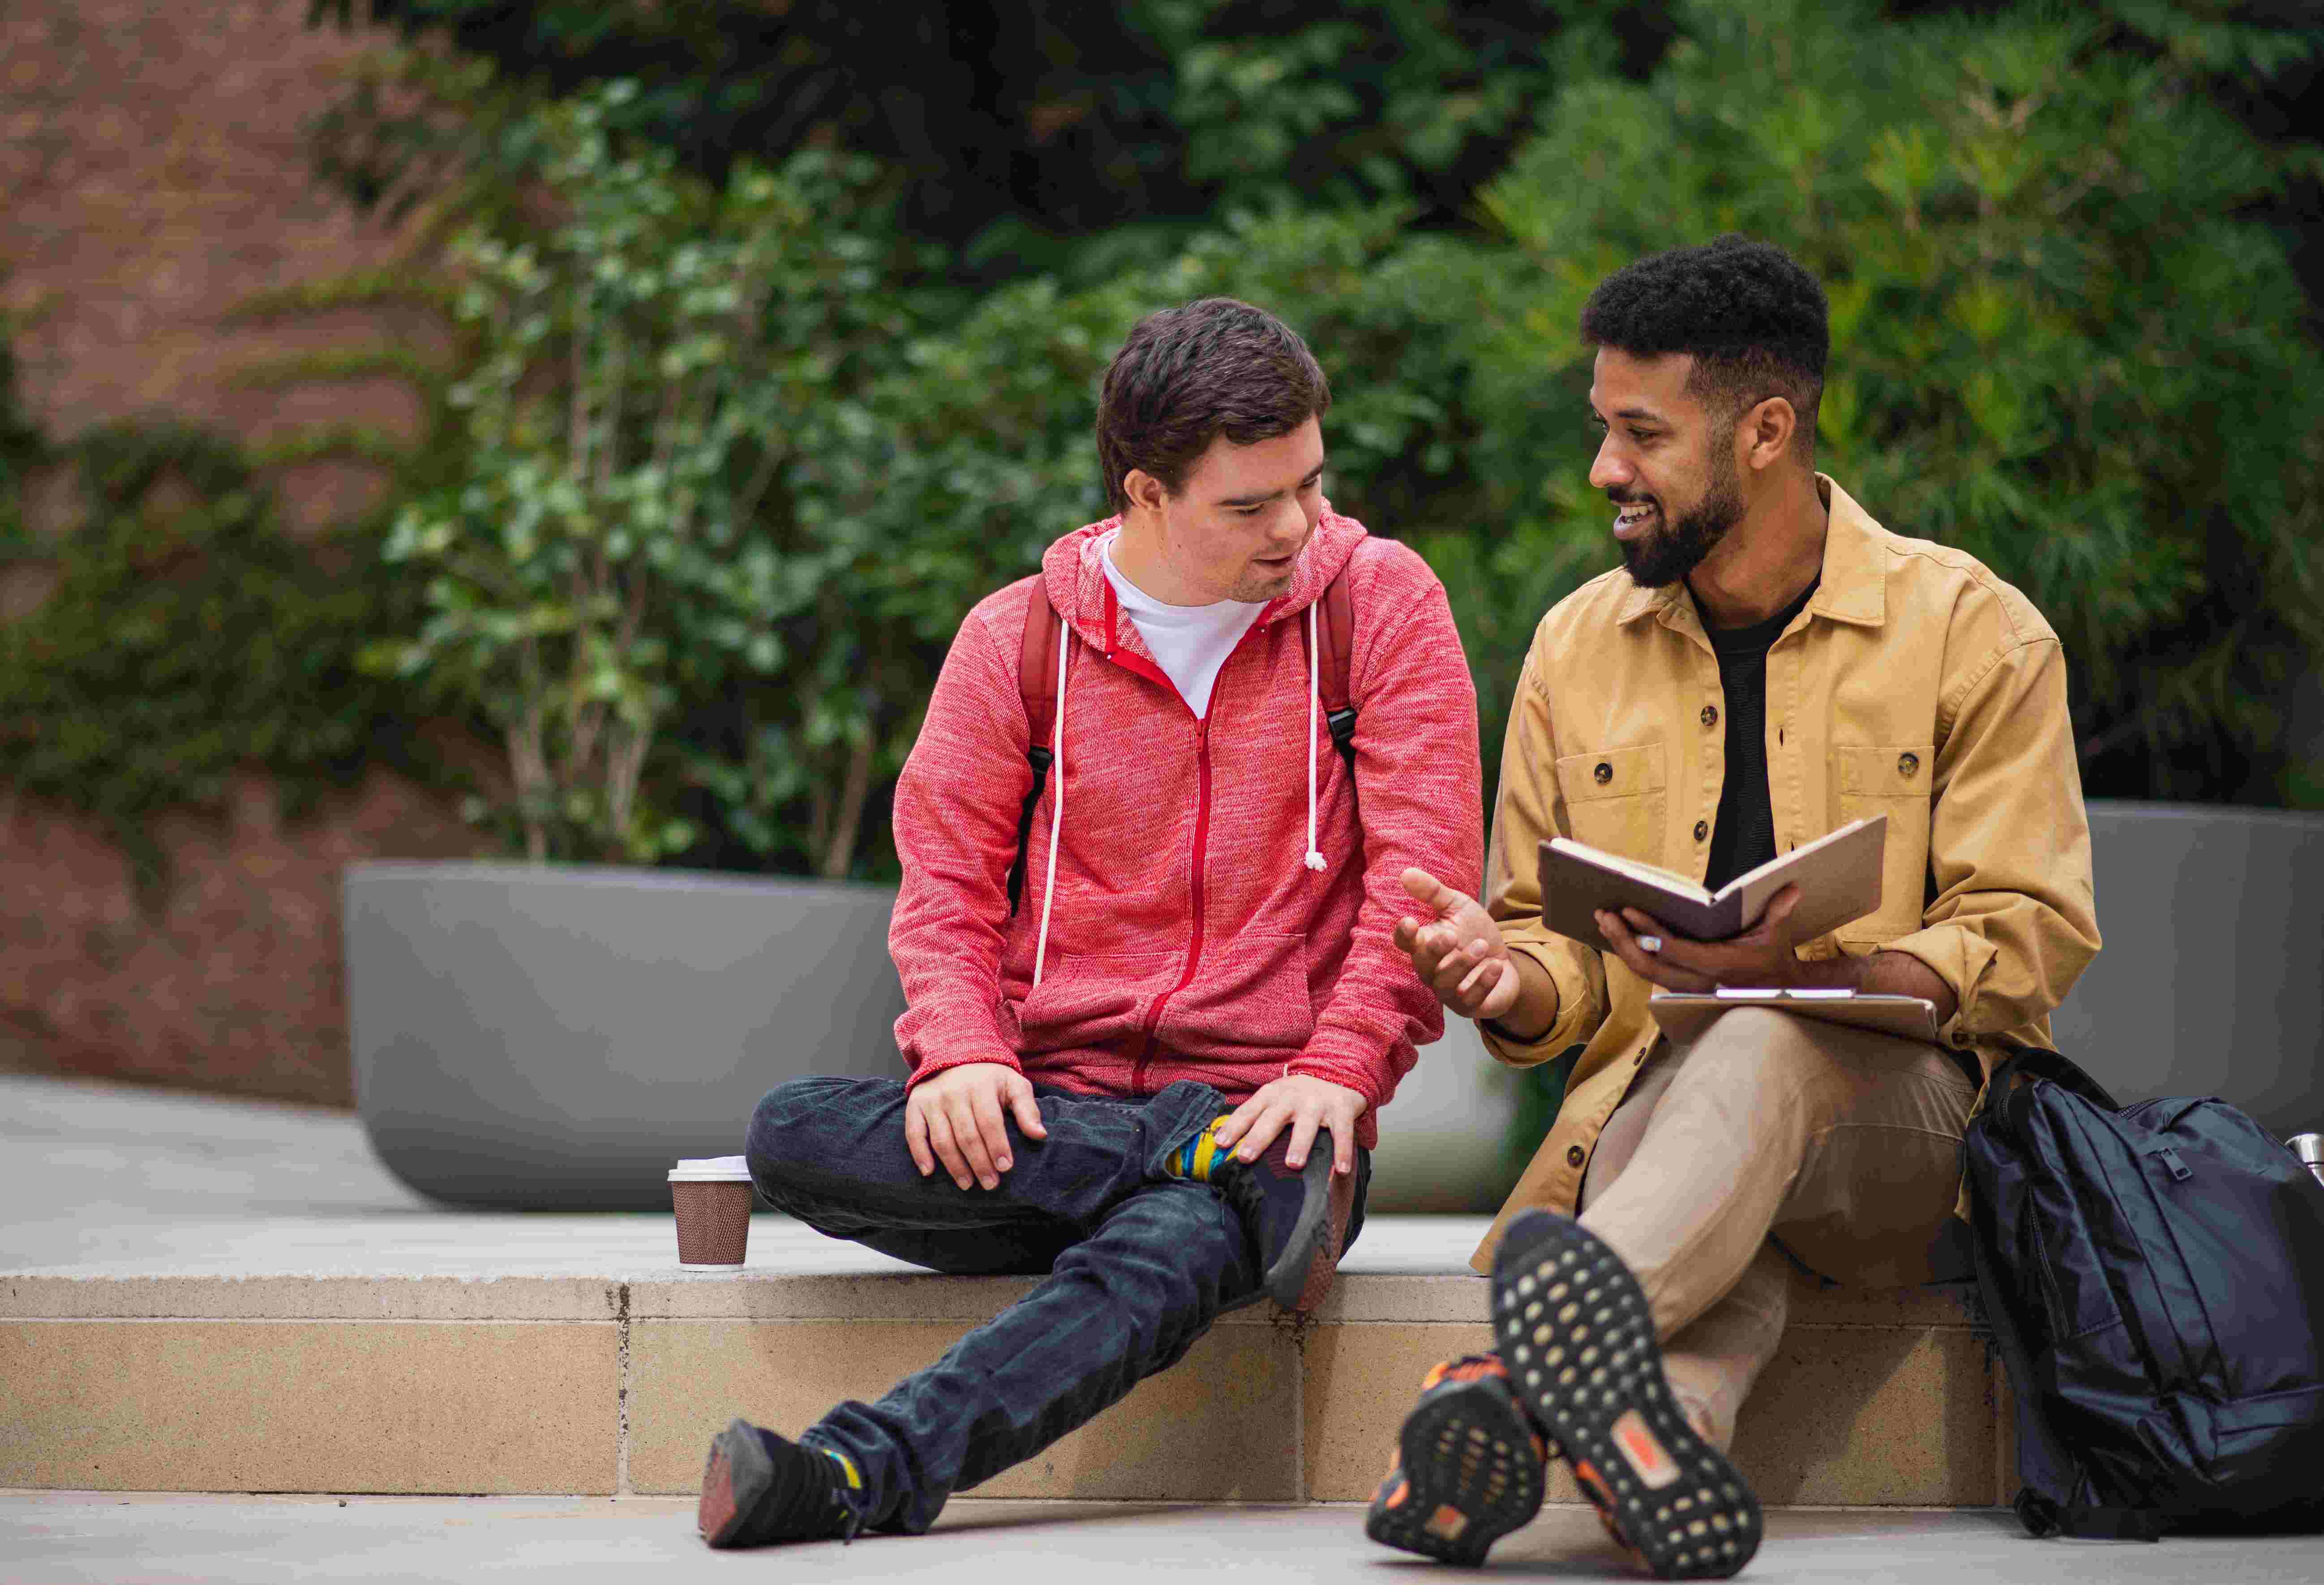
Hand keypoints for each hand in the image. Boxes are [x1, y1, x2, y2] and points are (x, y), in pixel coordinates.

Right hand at [905, 1061, 1047, 1190]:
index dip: (997, 1146)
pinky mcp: (915, 1105)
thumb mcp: (1014, 1085)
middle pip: (966, 1135)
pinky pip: (914, 1133)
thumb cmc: (990, 1079)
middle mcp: (953, 1092)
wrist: (955, 1056)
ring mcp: (932, 1100)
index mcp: (980, 1086)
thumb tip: (1040, 1135)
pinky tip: (929, 1172)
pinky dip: (920, 1154)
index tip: (1005, 1168)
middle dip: (979, 1163)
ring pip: (942, 1139)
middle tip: (990, 1184)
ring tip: (967, 1184)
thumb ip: (1027, 1110)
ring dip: (954, 1166)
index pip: (989, 1121)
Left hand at [1214, 1074, 1366, 1175]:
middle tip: (1246, 1157)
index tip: (1220, 1144)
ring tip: (1293, 1164)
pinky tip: (1340, 1169)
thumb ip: (1254, 1115)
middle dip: (1259, 1138)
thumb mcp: (1274, 1097)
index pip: (1248, 1111)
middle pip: (1273, 1119)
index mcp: (1271, 1095)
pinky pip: (1343, 1132)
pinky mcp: (1341, 1110)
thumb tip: (1224, 1142)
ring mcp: (1317, 1103)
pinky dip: (1343, 1151)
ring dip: (1299, 1144)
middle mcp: (1292, 1098)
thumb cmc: (1297, 1093)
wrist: (1336, 1069)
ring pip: (1307, 1125)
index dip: (1233, 1127)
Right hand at [1392, 867, 1520, 1021]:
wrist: (1504, 960)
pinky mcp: (1469, 1006)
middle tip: (1451, 936)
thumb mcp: (1458, 907)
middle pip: (1423, 965)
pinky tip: (1496, 967)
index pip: (1405, 943)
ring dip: (1463, 964)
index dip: (1404, 935)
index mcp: (1424, 945)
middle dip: (1435, 951)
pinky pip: (1471, 999)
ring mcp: (1449, 991)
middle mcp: (1431, 970)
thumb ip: (1433, 892)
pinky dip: (1483, 982)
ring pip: (1446, 984)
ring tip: (1481, 946)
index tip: (1409, 922)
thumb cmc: (1474, 933)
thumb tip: (1405, 873)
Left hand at [1597, 884, 1804, 992]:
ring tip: (1603, 920)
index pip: (1675, 951)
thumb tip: (1792, 888)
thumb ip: (1779, 911)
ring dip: (1621, 945)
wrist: (1776, 991)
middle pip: (1648, 966)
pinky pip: (1649, 971)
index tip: (1629, 911)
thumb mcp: (1777, 934)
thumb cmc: (1773, 956)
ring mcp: (1686, 986)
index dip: (1649, 933)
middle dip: (1622, 940)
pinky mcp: (1681, 985)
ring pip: (1644, 971)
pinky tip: (1618, 935)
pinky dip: (1631, 953)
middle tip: (1603, 914)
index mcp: (1718, 966)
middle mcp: (1697, 981)